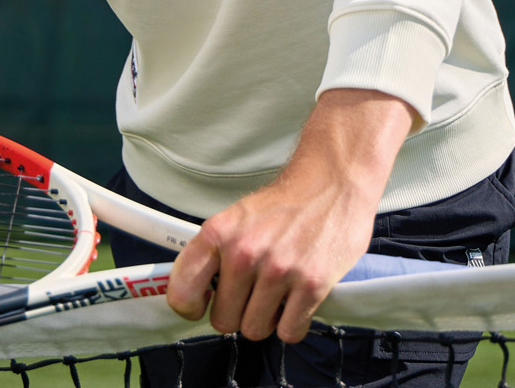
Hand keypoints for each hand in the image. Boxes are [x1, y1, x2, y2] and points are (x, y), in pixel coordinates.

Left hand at [166, 88, 412, 343]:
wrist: (333, 182)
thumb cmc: (284, 204)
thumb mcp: (235, 219)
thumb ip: (212, 255)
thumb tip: (189, 293)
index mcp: (219, 233)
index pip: (181, 293)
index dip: (191, 307)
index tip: (204, 303)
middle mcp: (245, 252)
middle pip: (223, 321)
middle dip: (238, 312)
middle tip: (254, 292)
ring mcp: (279, 270)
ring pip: (255, 330)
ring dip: (267, 319)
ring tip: (278, 292)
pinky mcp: (312, 284)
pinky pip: (289, 332)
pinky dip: (293, 323)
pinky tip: (298, 299)